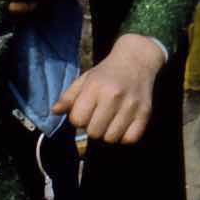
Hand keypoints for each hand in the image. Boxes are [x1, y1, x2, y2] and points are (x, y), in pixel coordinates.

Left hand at [53, 34, 169, 143]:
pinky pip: (130, 139)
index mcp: (95, 87)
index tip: (85, 111)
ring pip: (111, 138)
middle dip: (92, 128)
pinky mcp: (145, 112)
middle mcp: (113, 95)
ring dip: (108, 133)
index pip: (77, 120)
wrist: (137, 60)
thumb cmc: (106, 72)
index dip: (78, 119)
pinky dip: (124, 137)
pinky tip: (122, 125)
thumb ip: (69, 96)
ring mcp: (131, 105)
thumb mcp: (85, 79)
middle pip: (94, 132)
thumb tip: (54, 111)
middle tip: (98, 117)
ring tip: (110, 121)